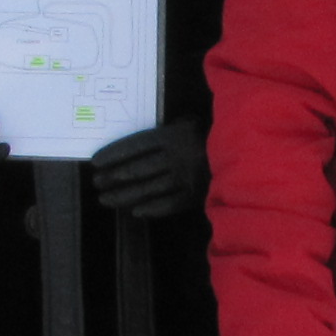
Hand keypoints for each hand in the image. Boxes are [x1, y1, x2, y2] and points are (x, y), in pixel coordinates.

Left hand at [86, 118, 206, 219]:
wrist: (240, 151)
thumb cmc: (207, 134)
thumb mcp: (186, 123)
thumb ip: (164, 132)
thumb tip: (134, 145)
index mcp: (171, 136)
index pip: (135, 145)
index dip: (113, 154)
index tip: (95, 162)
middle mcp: (175, 157)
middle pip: (136, 169)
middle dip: (112, 177)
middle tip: (96, 183)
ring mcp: (185, 178)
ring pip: (148, 189)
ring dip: (124, 196)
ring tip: (106, 199)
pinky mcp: (195, 195)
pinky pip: (168, 204)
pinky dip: (151, 209)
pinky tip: (135, 212)